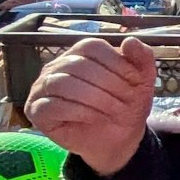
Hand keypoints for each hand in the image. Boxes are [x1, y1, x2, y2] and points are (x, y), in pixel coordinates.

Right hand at [25, 37, 156, 176]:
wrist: (119, 138)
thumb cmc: (126, 104)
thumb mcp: (142, 80)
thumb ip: (142, 58)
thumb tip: (130, 40)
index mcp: (79, 53)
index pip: (91, 46)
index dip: (116, 62)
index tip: (136, 81)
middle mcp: (57, 66)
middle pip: (78, 64)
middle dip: (109, 83)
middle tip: (128, 99)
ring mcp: (43, 88)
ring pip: (63, 83)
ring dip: (95, 98)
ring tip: (114, 110)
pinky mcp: (37, 110)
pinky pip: (52, 105)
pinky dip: (79, 111)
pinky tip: (97, 118)